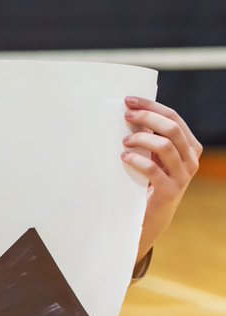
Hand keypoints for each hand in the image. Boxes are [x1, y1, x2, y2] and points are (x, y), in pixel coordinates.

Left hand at [121, 96, 201, 266]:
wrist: (151, 214)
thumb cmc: (148, 178)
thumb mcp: (152, 154)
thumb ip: (148, 135)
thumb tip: (130, 110)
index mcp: (189, 146)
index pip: (174, 117)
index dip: (151, 106)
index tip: (129, 100)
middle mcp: (191, 159)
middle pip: (172, 128)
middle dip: (147, 118)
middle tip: (126, 116)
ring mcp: (183, 176)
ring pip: (164, 146)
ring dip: (140, 139)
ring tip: (124, 141)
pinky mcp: (170, 191)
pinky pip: (153, 169)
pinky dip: (136, 159)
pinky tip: (124, 157)